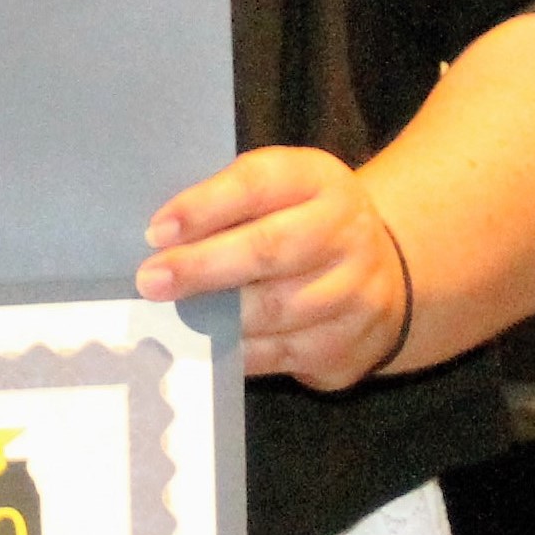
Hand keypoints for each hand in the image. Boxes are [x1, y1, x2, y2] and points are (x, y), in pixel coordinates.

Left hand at [135, 147, 409, 389]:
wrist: (384, 272)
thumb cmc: (300, 222)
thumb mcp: (277, 192)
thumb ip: (227, 204)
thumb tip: (159, 239)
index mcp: (317, 180)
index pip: (257, 184)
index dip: (204, 207)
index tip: (156, 231)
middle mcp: (346, 232)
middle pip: (270, 249)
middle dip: (202, 267)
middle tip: (150, 282)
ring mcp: (358, 293)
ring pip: (277, 310)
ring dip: (215, 317)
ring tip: (168, 317)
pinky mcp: (351, 346)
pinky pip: (283, 355)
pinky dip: (236, 353)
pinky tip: (203, 347)